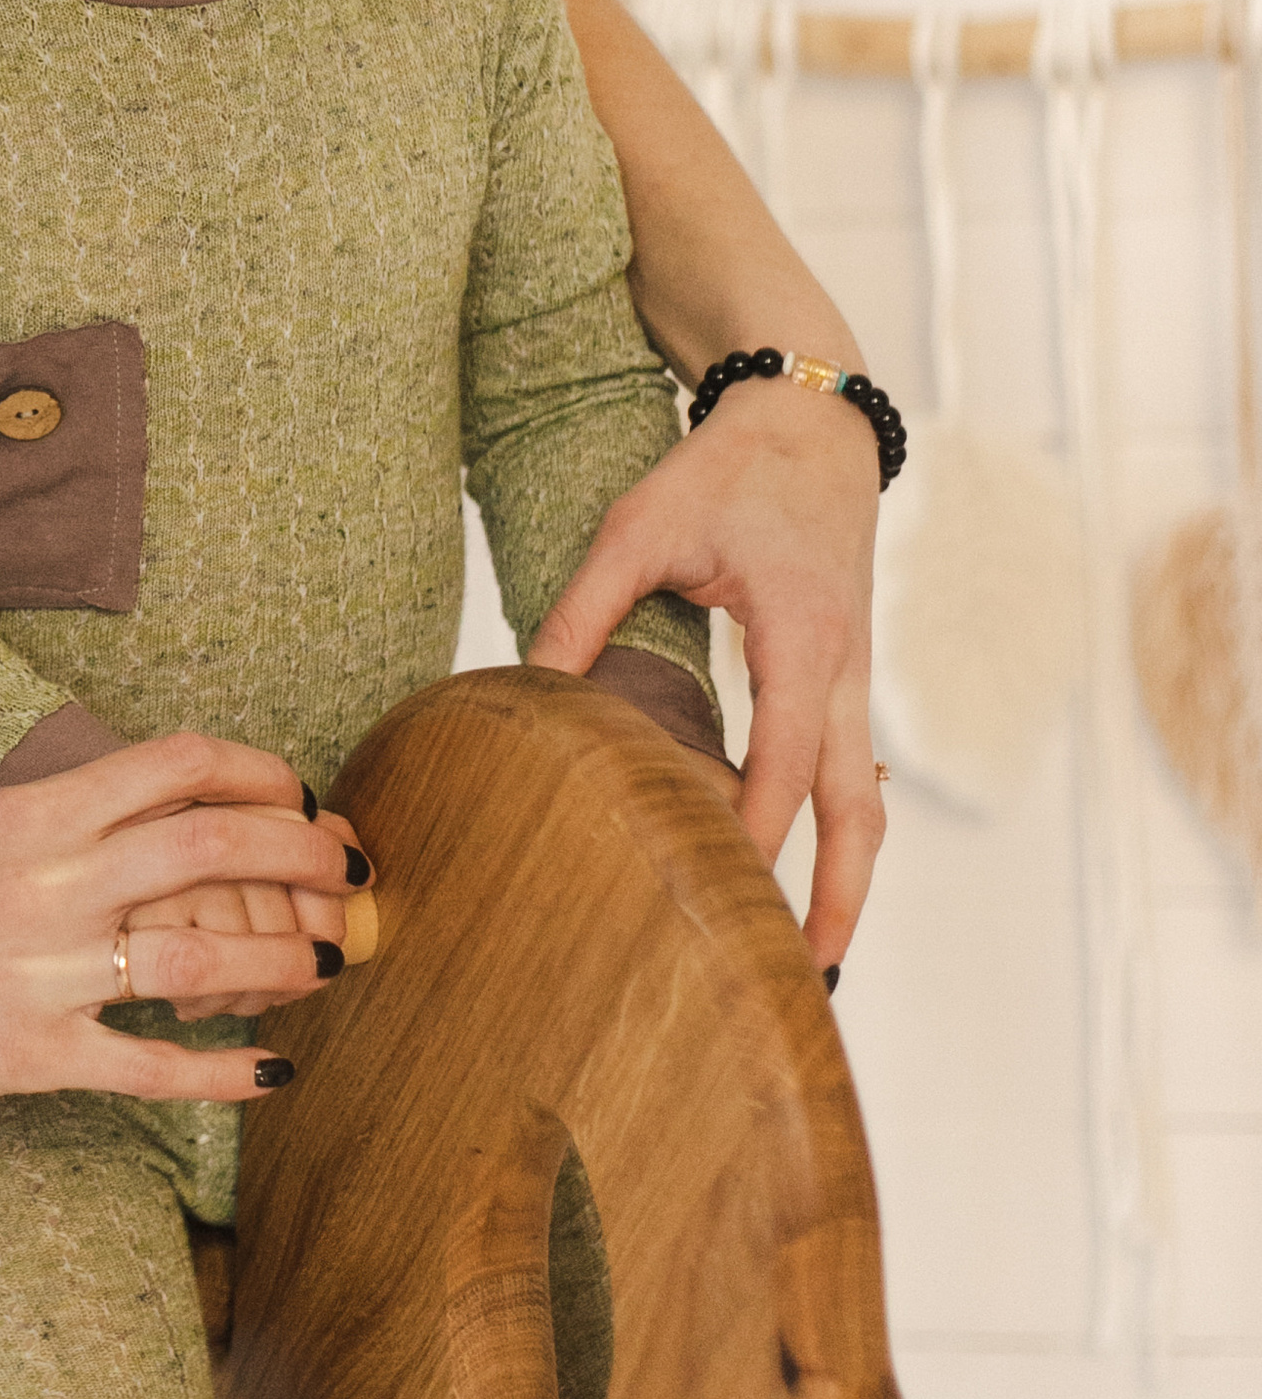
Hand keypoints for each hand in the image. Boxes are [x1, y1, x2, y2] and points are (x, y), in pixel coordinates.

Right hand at [0, 735, 355, 1116]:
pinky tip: (272, 1073)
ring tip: (329, 966)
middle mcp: (45, 879)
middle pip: (213, 842)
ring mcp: (37, 970)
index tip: (303, 795)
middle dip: (304, 854)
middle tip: (352, 874)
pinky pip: (149, 1066)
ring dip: (285, 959)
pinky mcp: (23, 1056)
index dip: (260, 773)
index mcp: (32, 811)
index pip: (175, 762)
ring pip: (200, 952)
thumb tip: (157, 820)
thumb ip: (60, 826)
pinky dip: (225, 1072)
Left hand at [527, 378, 884, 969]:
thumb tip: (530, 687)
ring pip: (868, 799)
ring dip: (846, 876)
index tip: (719, 894)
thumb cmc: (725, 469)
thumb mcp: (641, 525)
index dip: (757, 832)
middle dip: (836, 895)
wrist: (813, 420)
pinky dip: (836, 828)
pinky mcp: (848, 675)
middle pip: (858, 807)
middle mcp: (845, 667)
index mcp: (801, 632)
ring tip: (814, 956)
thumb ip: (584, 607)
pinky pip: (853, 769)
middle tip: (806, 978)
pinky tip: (803, 875)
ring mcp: (857, 675)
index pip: (786, 759)